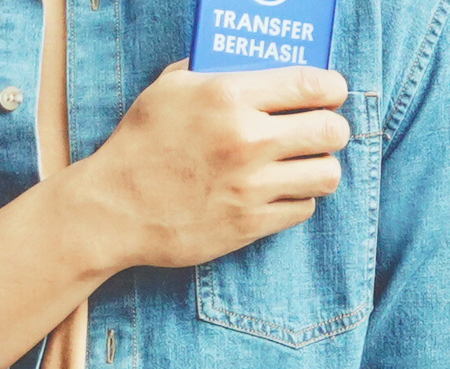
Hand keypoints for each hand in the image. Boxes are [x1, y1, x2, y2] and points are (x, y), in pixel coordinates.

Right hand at [67, 62, 347, 275]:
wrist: (116, 208)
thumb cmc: (141, 143)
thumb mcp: (170, 88)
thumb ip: (213, 71)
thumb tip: (256, 64)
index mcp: (228, 95)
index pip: (310, 85)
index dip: (333, 88)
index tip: (333, 92)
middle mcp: (246, 139)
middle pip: (330, 131)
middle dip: (333, 128)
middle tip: (325, 129)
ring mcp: (251, 185)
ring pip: (326, 174)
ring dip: (321, 166)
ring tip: (306, 163)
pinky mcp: (251, 223)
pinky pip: (304, 208)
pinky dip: (298, 198)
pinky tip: (281, 190)